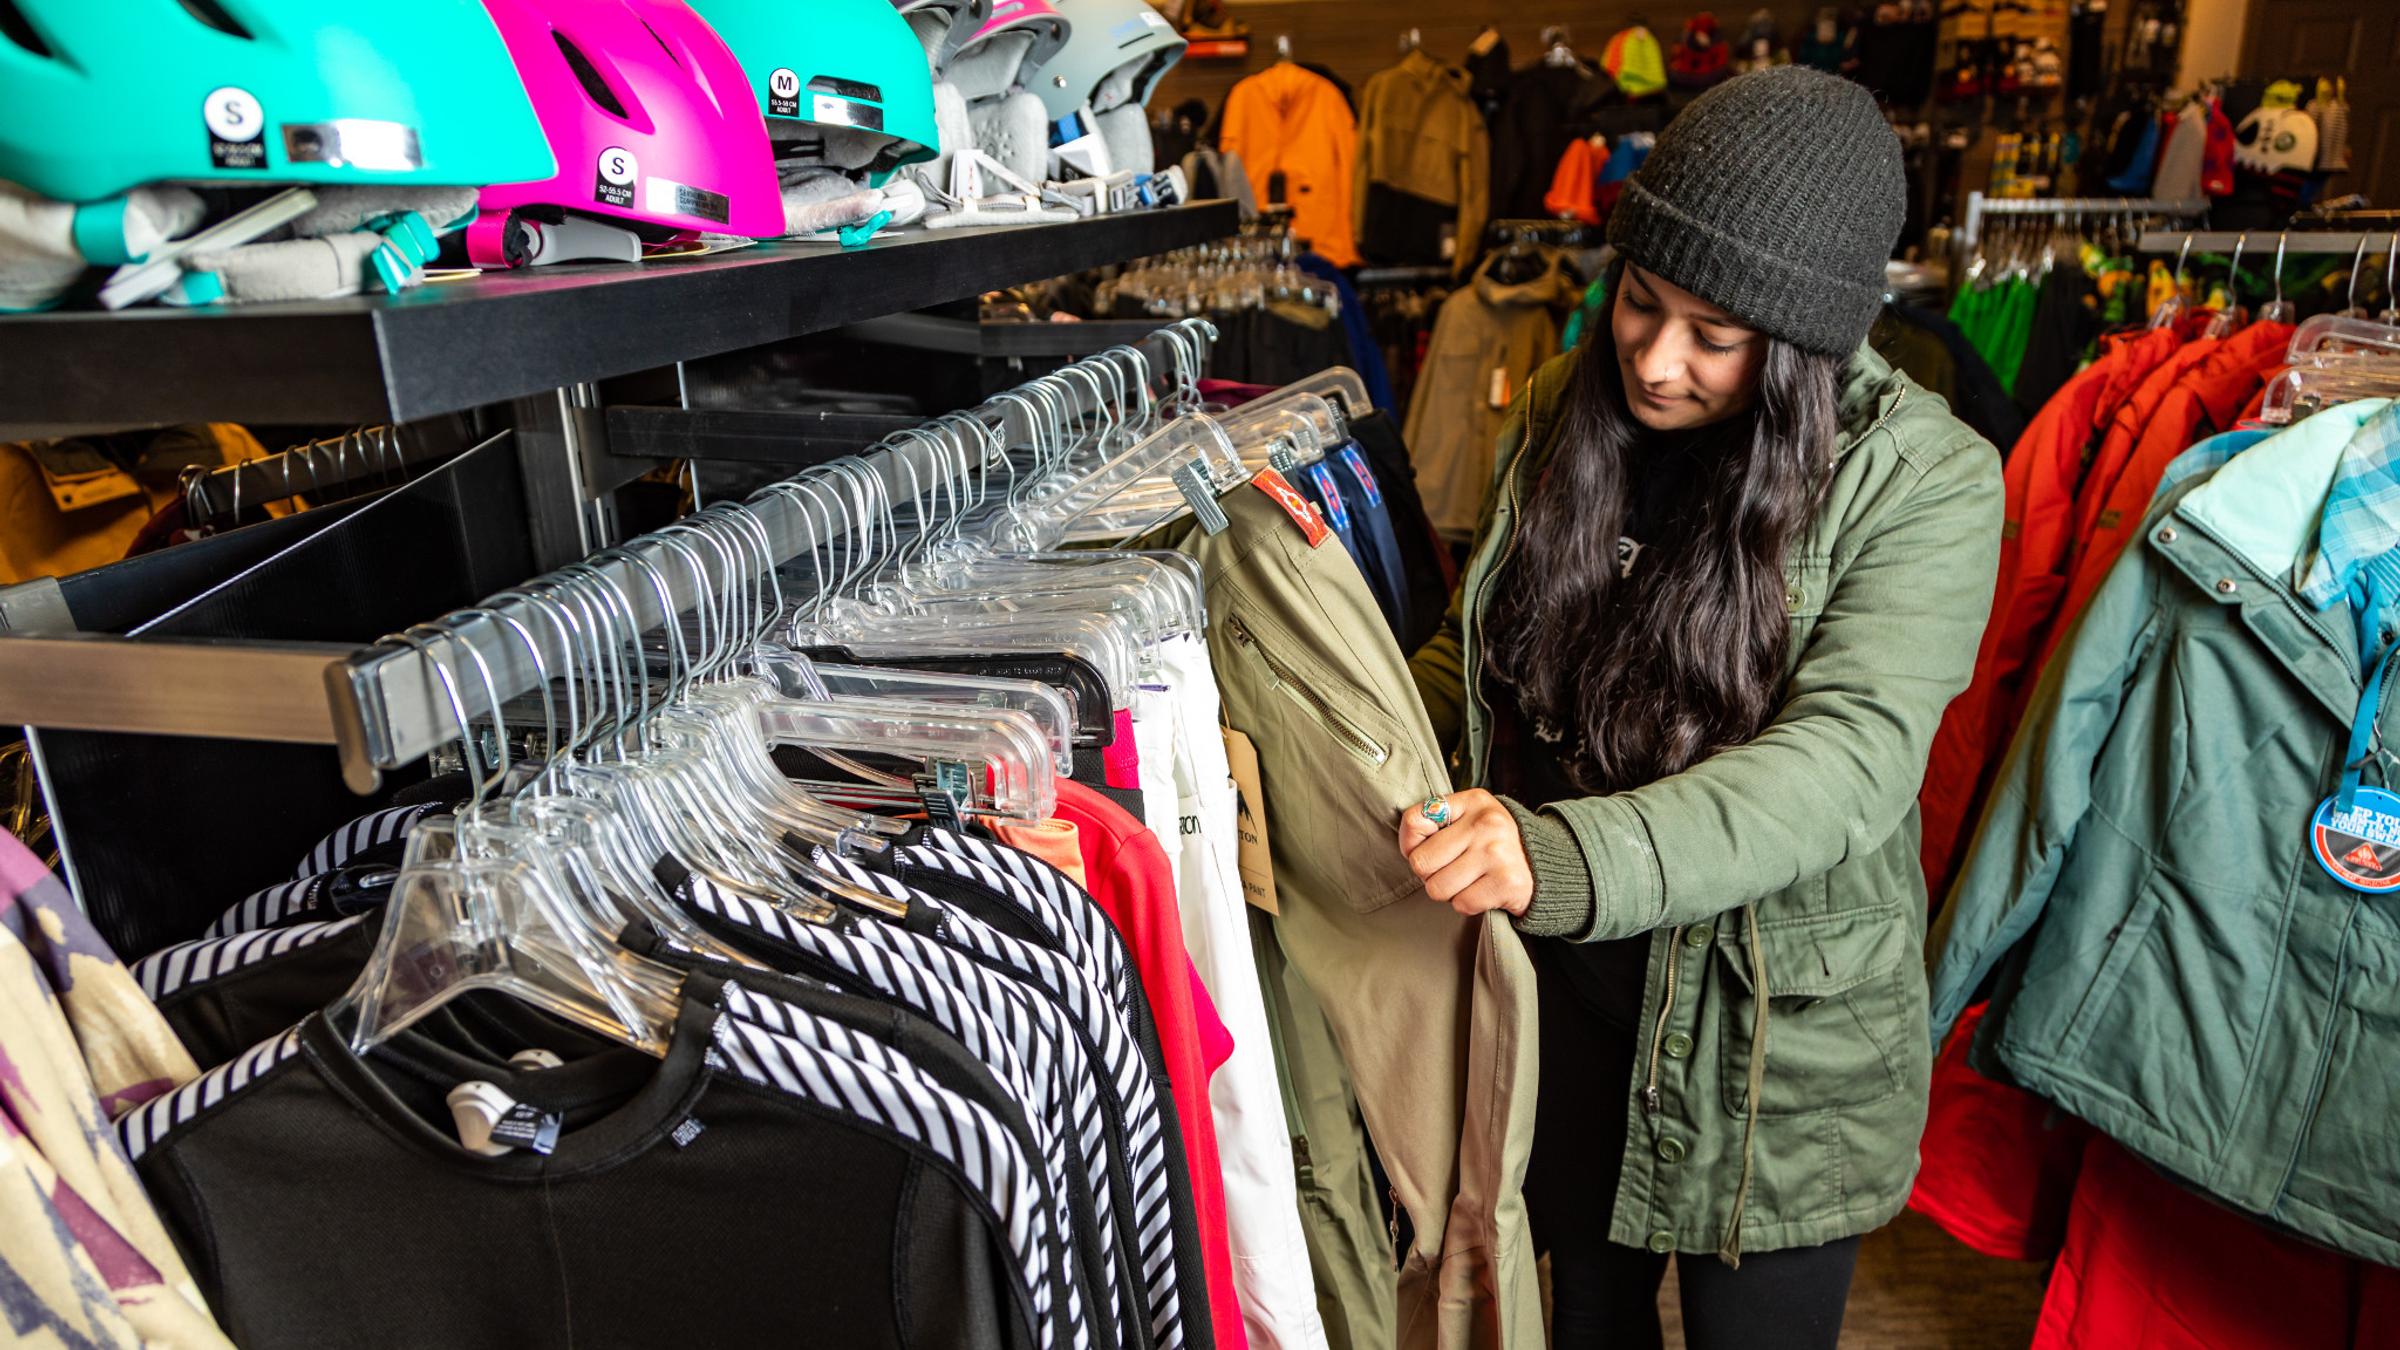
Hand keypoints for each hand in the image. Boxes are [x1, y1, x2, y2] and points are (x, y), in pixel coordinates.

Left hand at [1397, 789, 1534, 918]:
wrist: (1546, 864)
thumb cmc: (1495, 842)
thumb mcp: (1470, 817)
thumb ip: (1436, 822)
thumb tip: (1410, 848)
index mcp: (1473, 800)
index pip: (1414, 821)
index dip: (1411, 843)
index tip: (1429, 848)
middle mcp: (1486, 823)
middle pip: (1421, 862)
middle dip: (1431, 873)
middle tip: (1453, 869)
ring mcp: (1497, 853)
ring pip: (1437, 888)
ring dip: (1449, 891)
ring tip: (1470, 879)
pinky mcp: (1506, 883)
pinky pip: (1461, 904)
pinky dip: (1468, 904)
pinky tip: (1484, 890)